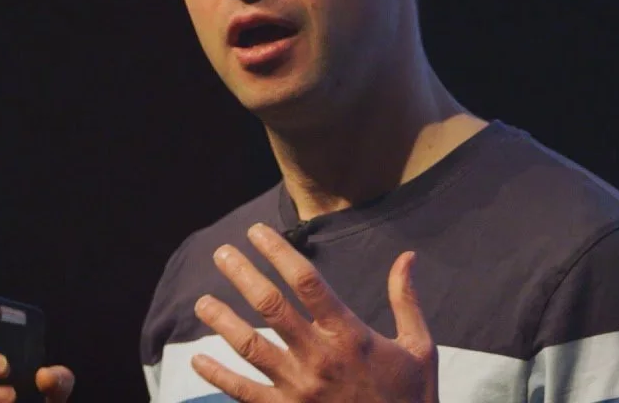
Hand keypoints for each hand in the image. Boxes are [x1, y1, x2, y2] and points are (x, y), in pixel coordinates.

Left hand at [191, 222, 436, 402]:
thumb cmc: (410, 398)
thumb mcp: (419, 347)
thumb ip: (405, 300)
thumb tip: (407, 257)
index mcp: (350, 334)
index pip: (306, 281)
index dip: (278, 252)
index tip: (257, 232)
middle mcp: (320, 357)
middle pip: (271, 306)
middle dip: (242, 275)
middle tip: (221, 254)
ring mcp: (299, 388)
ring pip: (250, 346)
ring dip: (222, 321)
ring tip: (201, 302)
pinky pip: (244, 392)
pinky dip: (219, 376)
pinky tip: (198, 360)